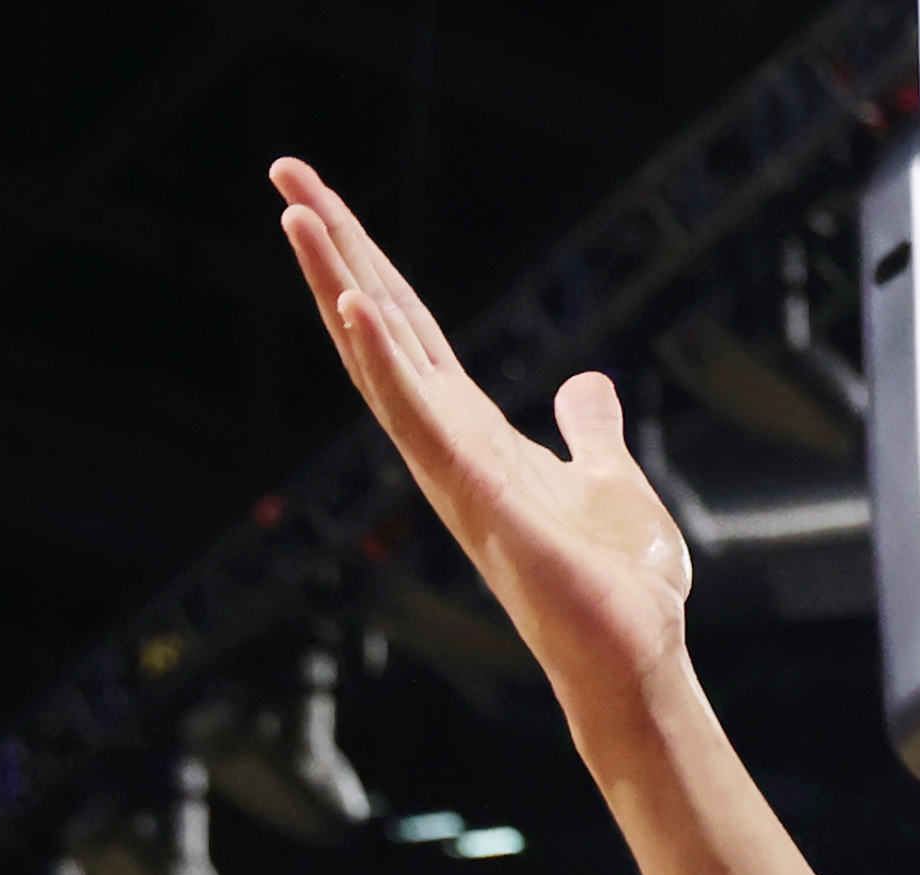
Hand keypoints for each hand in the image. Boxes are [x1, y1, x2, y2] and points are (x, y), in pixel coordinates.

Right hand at [270, 156, 695, 732]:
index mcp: (474, 434)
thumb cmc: (618, 589)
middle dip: (333, 249)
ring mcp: (456, 472)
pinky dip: (387, 364)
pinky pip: (421, 422)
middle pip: (379, 328)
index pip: (410, 331)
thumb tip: (585, 387)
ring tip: (297, 214)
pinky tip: (355, 307)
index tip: (320, 199)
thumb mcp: (607, 482)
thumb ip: (588, 433)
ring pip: (383, 362)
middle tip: (282, 168)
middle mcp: (448, 447)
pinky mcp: (481, 500)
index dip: (368, 263)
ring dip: (339, 286)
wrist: (637, 661)